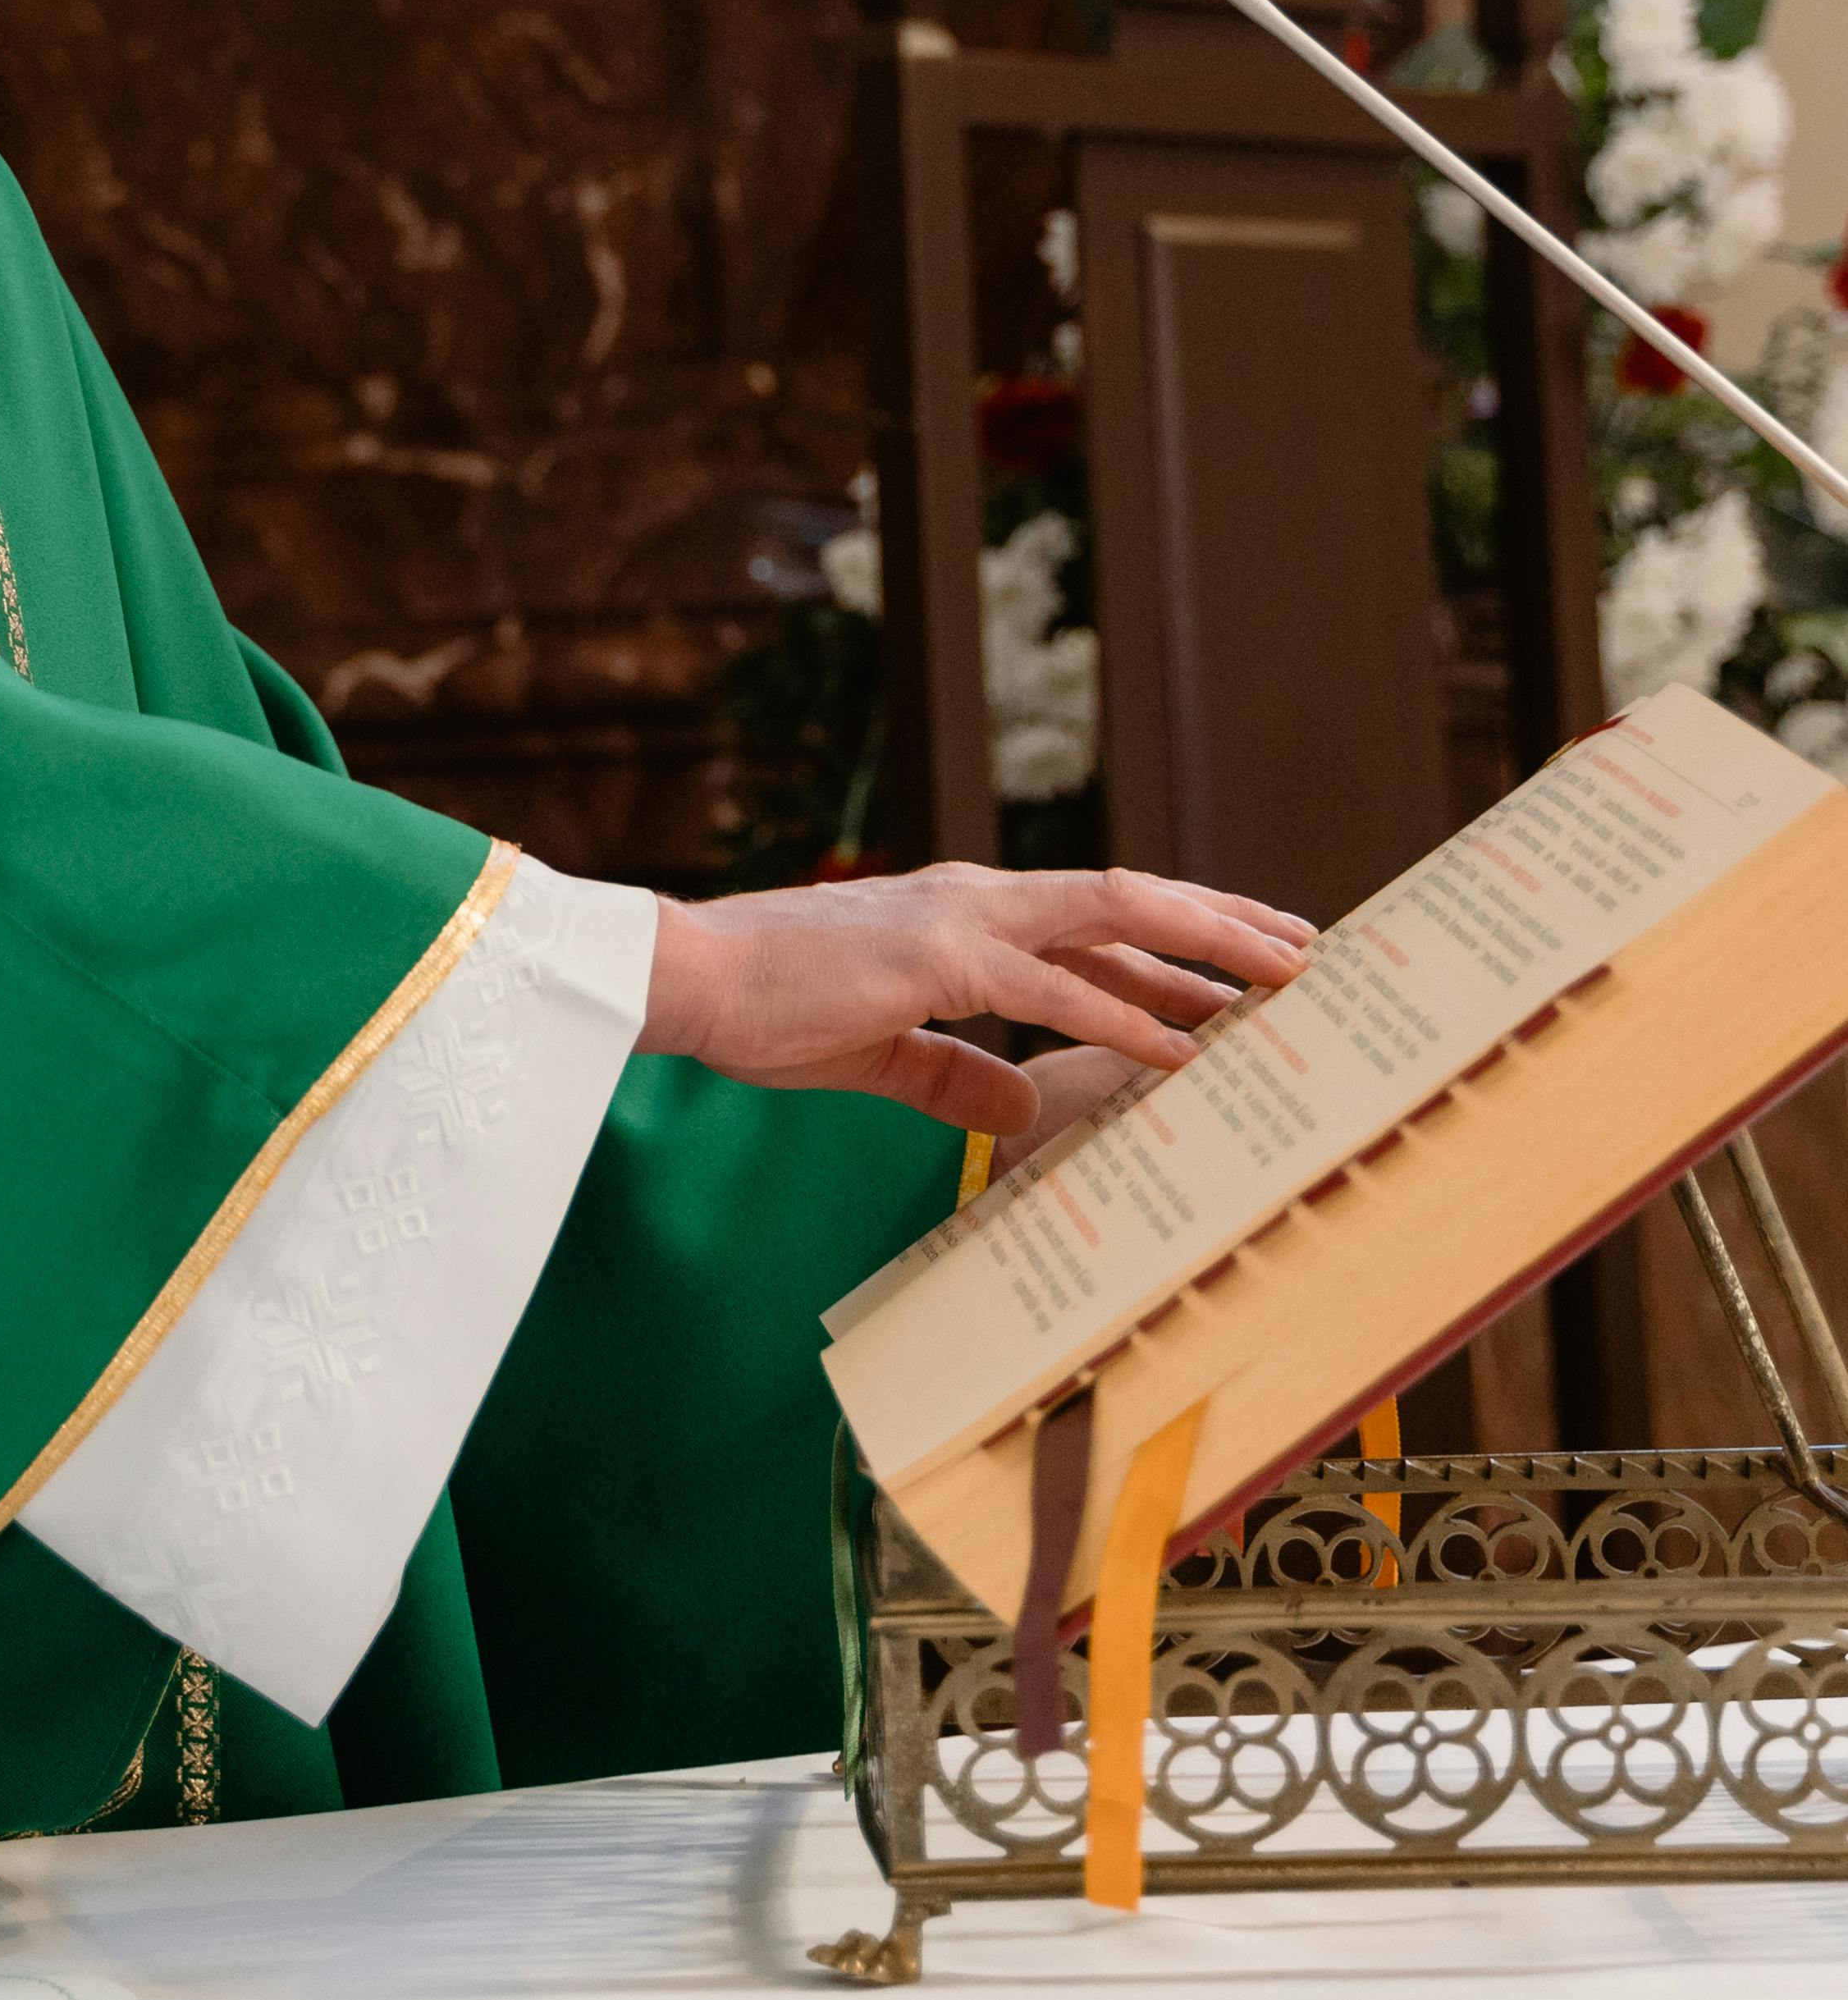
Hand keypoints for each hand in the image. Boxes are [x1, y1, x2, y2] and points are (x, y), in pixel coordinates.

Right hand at [637, 863, 1311, 1134]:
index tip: (1244, 967)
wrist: (693, 978)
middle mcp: (980, 899)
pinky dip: (1124, 1015)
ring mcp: (963, 919)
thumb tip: (1020, 1100)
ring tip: (1281, 975)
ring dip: (1204, 944)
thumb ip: (954, 1071)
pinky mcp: (939, 958)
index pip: (1096, 924)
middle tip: (1306, 952)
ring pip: (1113, 916)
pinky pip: (1053, 989)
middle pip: (1130, 901)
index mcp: (967, 916)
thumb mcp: (881, 1050)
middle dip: (1222, 926)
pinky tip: (1182, 1045)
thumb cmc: (772, 1009)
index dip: (1176, 945)